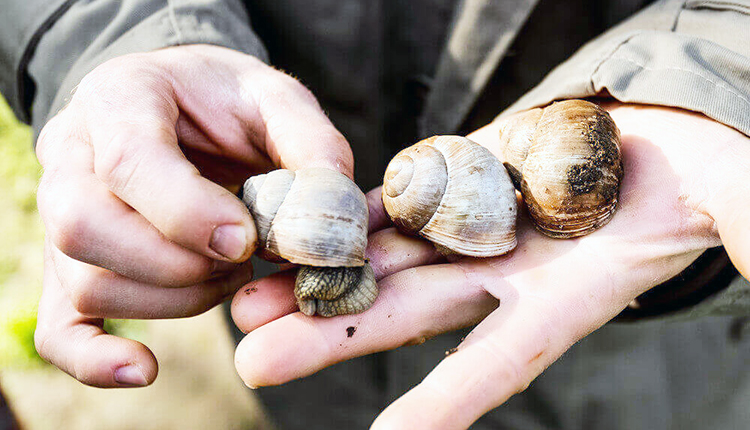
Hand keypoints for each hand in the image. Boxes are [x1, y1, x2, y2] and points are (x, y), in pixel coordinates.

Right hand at [33, 44, 352, 387]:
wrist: (183, 105)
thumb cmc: (227, 101)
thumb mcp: (275, 97)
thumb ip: (309, 143)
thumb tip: (330, 212)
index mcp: (121, 98)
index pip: (129, 162)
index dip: (188, 213)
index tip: (246, 241)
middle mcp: (72, 154)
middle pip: (86, 229)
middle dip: (180, 263)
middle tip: (242, 257)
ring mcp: (61, 213)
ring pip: (87, 283)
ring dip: (173, 298)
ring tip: (227, 271)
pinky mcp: (71, 263)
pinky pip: (59, 327)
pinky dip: (95, 359)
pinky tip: (145, 368)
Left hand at [231, 102, 749, 427]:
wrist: (663, 128)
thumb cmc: (708, 167)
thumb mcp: (735, 197)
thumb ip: (749, 229)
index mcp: (569, 295)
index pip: (502, 359)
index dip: (448, 401)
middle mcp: (509, 274)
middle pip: (410, 313)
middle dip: (334, 334)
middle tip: (252, 360)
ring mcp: (478, 228)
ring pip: (385, 258)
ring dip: (318, 277)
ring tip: (244, 299)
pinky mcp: (460, 181)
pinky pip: (395, 202)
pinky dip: (347, 217)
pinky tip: (294, 227)